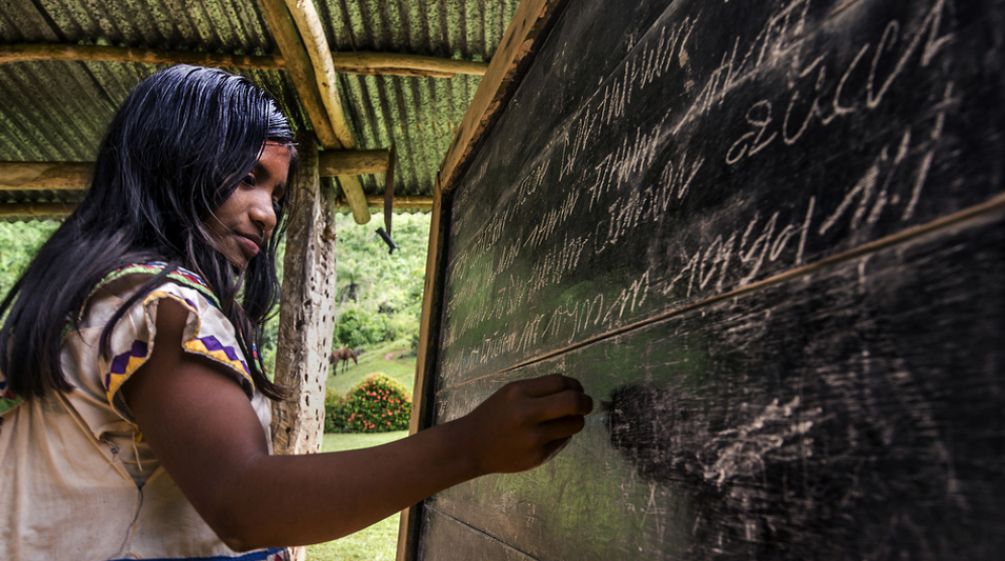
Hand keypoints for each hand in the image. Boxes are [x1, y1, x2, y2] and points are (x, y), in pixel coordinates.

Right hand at [454, 374, 593, 474]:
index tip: (576, 389)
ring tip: (568, 420)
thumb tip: (575, 390)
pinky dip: (562, 435)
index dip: (574, 384)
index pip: (560, 382)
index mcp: (519, 392)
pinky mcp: (538, 456)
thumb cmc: (493, 415)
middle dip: (586, 402)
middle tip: (585, 404)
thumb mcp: (511, 393)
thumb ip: (539, 390)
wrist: (471, 446)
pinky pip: (563, 441)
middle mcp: (527, 414)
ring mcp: (533, 438)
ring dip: (577, 420)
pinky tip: (549, 434)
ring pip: (574, 425)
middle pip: (573, 403)